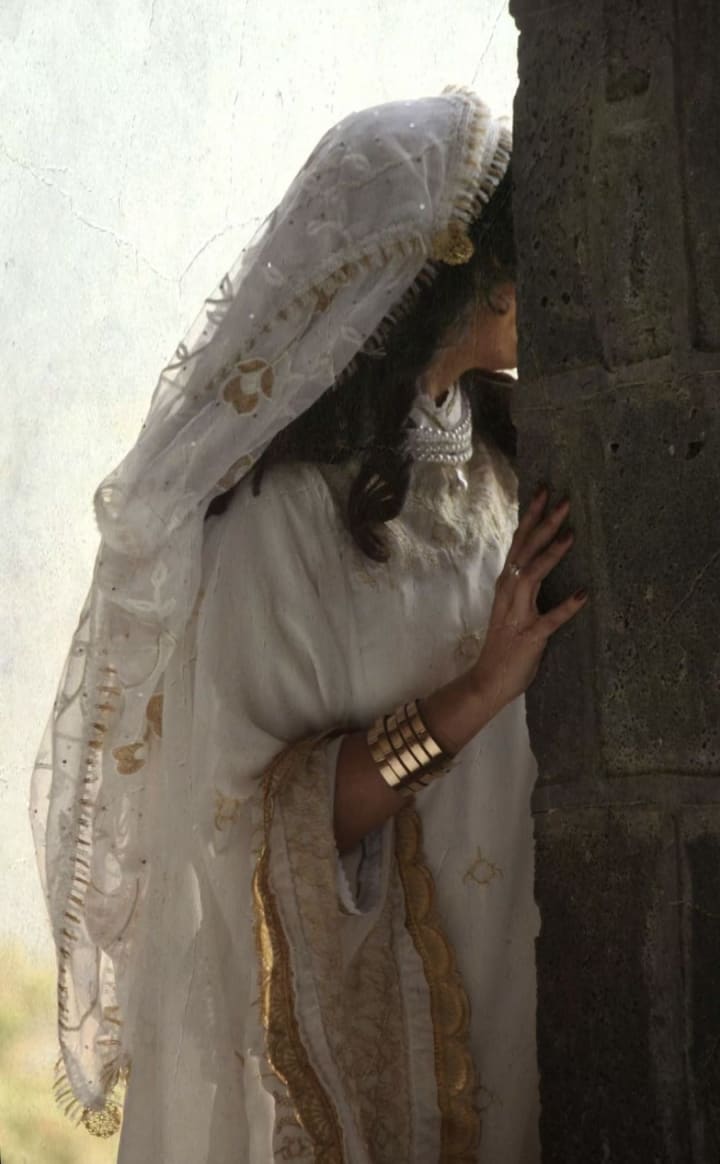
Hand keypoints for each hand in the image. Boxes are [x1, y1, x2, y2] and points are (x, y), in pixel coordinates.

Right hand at [469, 485, 588, 712]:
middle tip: (562, 500)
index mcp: (506, 584)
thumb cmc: (505, 643)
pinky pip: (550, 619)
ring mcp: (518, 613)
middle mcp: (509, 593)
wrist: (488, 679)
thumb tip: (542, 559)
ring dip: (551, 554)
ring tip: (570, 533)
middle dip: (543, 524)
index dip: (530, 516)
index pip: (518, 542)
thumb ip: (525, 585)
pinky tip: (584, 594)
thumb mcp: (513, 606)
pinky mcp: (529, 636)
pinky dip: (567, 607)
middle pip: (525, 550)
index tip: (543, 490)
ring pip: (532, 575)